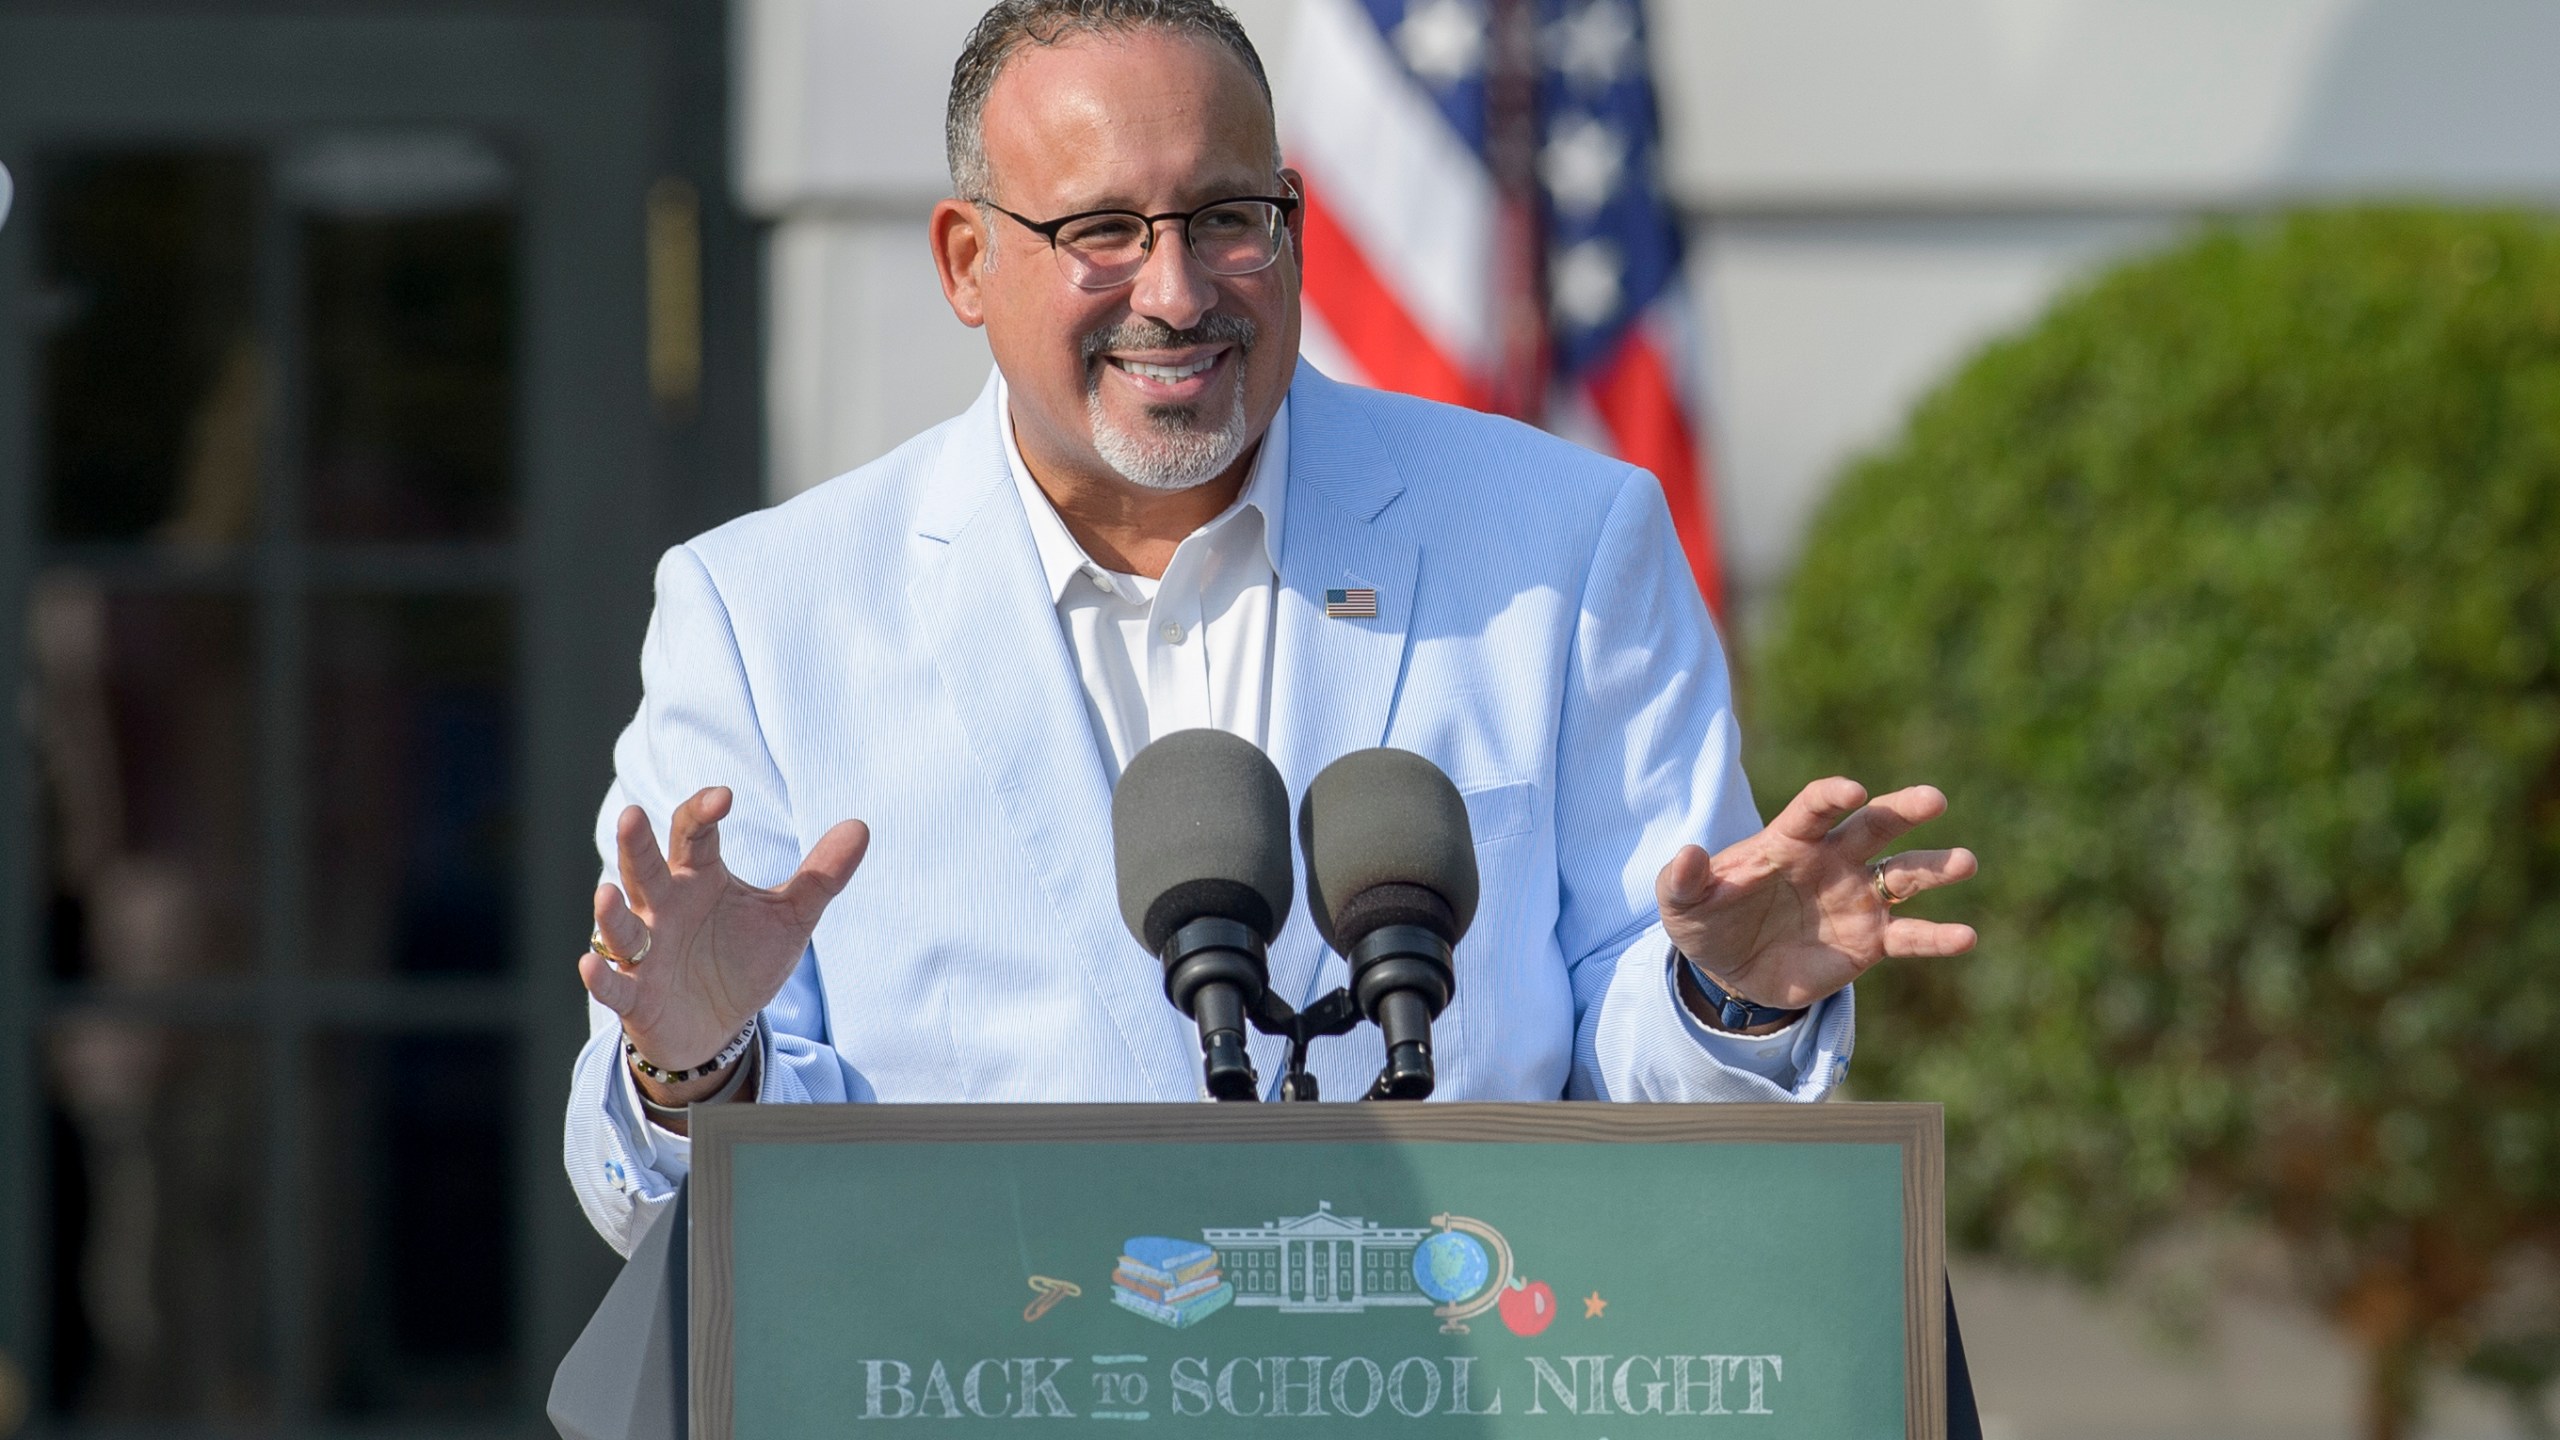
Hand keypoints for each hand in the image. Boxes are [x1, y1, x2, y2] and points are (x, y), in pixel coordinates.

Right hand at [577, 787, 868, 1100]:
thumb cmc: (744, 959)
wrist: (718, 1025)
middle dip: (637, 845)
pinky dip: (601, 975)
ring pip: (620, 925)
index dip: (703, 812)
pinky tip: (590, 963)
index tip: (724, 796)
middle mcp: (663, 907)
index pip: (694, 835)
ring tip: (607, 892)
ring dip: (612, 911)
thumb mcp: (789, 919)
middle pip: (645, 869)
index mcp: (698, 878)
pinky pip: (614, 984)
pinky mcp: (635, 995)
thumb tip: (861, 826)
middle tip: (633, 815)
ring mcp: (644, 951)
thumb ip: (820, 876)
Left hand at [1657, 777, 1976, 1018]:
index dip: (1832, 797)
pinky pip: (1910, 936)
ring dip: (1936, 867)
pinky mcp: (1871, 942)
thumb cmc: (1707, 922)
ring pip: (1905, 876)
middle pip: (1874, 827)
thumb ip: (1683, 880)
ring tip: (1966, 861)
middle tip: (1933, 798)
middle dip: (1903, 810)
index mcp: (1789, 841)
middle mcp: (1833, 861)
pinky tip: (1966, 937)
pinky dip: (1938, 937)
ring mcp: (1857, 899)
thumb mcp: (1682, 906)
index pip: (1815, 809)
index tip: (1852, 791)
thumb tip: (1686, 855)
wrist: (1731, 972)